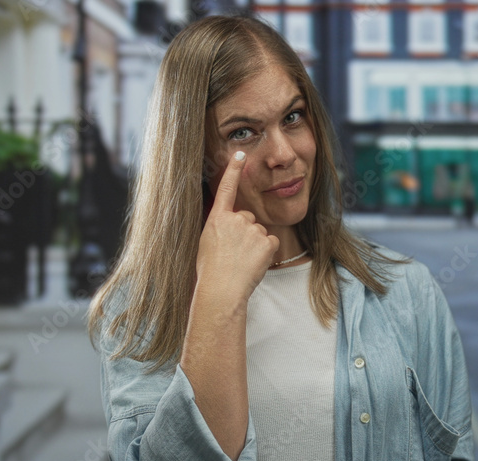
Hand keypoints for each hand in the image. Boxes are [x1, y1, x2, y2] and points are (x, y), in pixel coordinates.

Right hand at [195, 151, 279, 302]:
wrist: (221, 290)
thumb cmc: (210, 272)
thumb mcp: (207, 244)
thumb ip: (221, 229)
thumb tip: (231, 227)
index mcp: (217, 219)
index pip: (226, 188)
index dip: (234, 170)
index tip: (241, 154)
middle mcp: (235, 219)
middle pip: (247, 218)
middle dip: (245, 233)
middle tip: (234, 254)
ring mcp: (252, 229)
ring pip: (259, 233)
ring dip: (255, 245)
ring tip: (242, 262)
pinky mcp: (266, 241)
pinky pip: (270, 243)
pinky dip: (266, 253)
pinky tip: (254, 264)